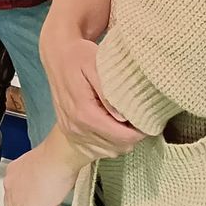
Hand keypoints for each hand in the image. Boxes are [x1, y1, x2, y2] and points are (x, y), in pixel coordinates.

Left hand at [3, 132, 80, 205]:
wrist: (60, 158)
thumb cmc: (58, 158)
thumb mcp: (45, 173)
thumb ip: (39, 189)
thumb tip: (46, 203)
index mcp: (14, 172)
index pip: (18, 196)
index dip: (34, 203)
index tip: (46, 203)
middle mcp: (9, 184)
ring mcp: (14, 198)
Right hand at [41, 32, 143, 160]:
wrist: (56, 55)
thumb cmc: (79, 56)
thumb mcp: (95, 65)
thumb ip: (108, 92)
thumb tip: (123, 117)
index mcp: (83, 113)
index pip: (120, 136)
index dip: (139, 132)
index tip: (149, 120)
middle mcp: (75, 127)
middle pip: (116, 146)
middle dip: (132, 135)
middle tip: (141, 118)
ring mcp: (71, 131)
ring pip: (108, 150)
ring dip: (121, 140)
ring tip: (127, 120)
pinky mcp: (69, 132)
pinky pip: (97, 149)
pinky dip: (109, 141)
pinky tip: (113, 123)